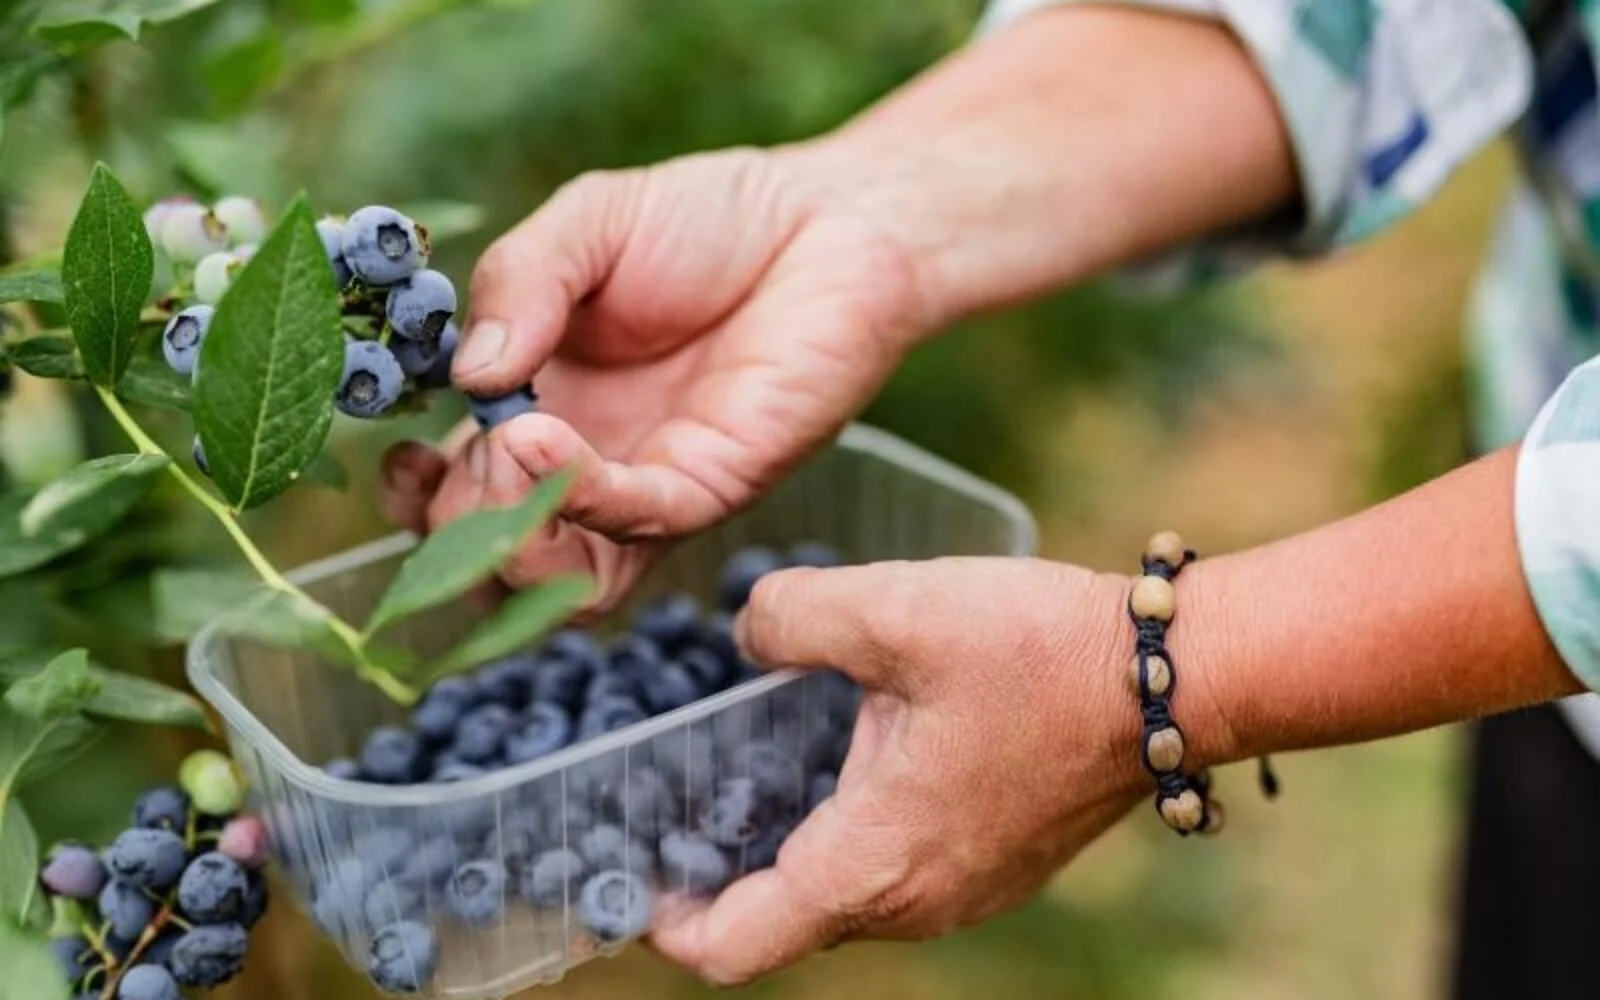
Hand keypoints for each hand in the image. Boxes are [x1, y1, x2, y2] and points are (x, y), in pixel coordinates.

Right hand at [379, 146, 930, 609]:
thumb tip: (463, 375)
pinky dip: (580, 496)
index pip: (459, 499)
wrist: (828, 219)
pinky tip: (540, 437)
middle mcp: (589, 467)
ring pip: (566, 584)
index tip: (403, 457)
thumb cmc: (709, 221)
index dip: (419, 502)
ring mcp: (650, 487)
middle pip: (501, 561)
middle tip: (463, 457)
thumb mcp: (584, 228)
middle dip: (459, 531)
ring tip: (505, 450)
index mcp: (539, 412)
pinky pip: (636, 527)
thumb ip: (518, 286)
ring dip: (512, 538)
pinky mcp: (713, 487)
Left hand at [649, 557, 1232, 984]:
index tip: (628, 868)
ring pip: (841, 902)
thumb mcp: (894, 607)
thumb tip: (743, 633)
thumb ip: (791, 616)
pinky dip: (848, 841)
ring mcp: (964, 894)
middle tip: (678, 797)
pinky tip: (844, 758)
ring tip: (752, 769)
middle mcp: (915, 903)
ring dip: (788, 854)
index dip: (666, 922)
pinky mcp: (995, 868)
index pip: (734, 947)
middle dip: (719, 877)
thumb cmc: (1038, 649)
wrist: (1176, 675)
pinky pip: (893, 878)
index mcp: (873, 862)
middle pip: (782, 925)